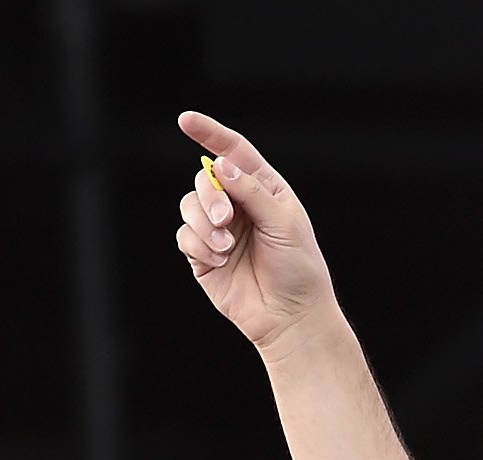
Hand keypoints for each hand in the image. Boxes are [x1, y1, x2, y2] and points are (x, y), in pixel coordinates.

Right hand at [173, 110, 334, 352]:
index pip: (232, 152)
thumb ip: (252, 193)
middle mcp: (237, 204)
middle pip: (204, 179)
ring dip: (203, 225)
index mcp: (262, 188)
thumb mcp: (284, 224)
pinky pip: (184, 236)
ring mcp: (218, 229)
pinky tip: (219, 261)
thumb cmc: (298, 268)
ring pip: (188, 206)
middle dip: (210, 196)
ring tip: (225, 249)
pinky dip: (199, 246)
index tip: (186, 120)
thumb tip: (220, 166)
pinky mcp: (202, 255)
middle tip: (226, 220)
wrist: (290, 316)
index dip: (209, 133)